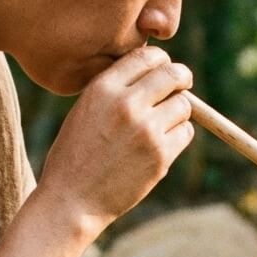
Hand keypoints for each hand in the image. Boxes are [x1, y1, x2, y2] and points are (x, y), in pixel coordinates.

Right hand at [37, 46, 194, 220]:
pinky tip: (161, 144)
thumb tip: (157, 74)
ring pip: (184, 105)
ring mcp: (146, 130)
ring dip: (179, 111)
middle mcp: (126, 104)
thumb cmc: (76, 154)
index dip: (162, 61)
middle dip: (181, 79)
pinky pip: (185, 133)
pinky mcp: (160, 155)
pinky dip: (179, 135)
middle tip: (181, 85)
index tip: (164, 70)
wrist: (72, 199)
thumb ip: (117, 89)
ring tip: (162, 123)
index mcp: (103, 88)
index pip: (148, 56)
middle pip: (174, 75)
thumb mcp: (86, 110)